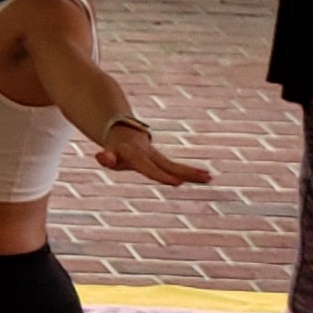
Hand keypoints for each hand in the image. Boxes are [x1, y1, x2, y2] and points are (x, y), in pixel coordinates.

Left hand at [94, 122, 213, 186]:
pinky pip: (177, 166)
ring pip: (176, 165)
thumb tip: (101, 156)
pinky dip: (190, 172)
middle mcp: (151, 155)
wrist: (122, 130)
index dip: (162, 175)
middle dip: (187, 172)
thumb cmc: (115, 149)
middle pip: (170, 165)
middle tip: (204, 178)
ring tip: (210, 178)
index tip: (177, 183)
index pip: (150, 168)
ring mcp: (158, 156)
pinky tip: (206, 177)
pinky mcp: (162, 159)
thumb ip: (106, 157)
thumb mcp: (108, 153)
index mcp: (138, 156)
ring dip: (192, 172)